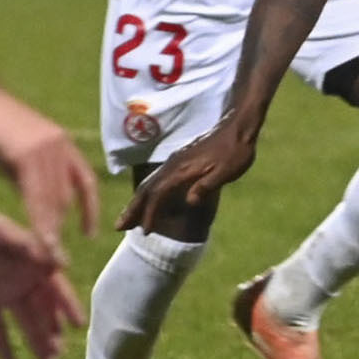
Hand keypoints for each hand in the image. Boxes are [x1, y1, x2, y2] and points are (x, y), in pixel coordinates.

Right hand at [0, 84, 98, 250]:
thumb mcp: (16, 153)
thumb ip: (29, 177)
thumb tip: (37, 206)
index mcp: (63, 144)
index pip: (85, 182)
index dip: (89, 209)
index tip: (90, 234)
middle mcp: (61, 146)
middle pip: (68, 196)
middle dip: (62, 227)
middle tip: (57, 257)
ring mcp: (47, 148)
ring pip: (54, 198)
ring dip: (51, 229)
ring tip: (49, 256)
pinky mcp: (28, 151)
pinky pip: (36, 192)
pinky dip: (38, 217)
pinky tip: (38, 235)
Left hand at [0, 187, 84, 358]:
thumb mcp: (4, 232)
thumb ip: (31, 247)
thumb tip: (62, 263)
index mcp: (34, 262)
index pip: (57, 289)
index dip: (68, 307)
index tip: (80, 325)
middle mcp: (24, 280)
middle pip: (43, 312)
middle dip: (52, 333)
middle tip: (60, 356)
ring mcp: (5, 292)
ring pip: (25, 323)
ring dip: (36, 342)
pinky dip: (3, 346)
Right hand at [118, 119, 256, 234]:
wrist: (239, 128)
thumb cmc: (236, 151)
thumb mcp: (226, 172)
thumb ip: (207, 186)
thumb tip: (189, 201)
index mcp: (183, 169)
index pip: (159, 194)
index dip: (151, 213)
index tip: (145, 231)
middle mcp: (174, 165)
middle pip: (147, 188)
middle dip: (133, 208)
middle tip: (119, 227)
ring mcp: (176, 161)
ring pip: (150, 182)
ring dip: (137, 201)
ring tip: (127, 217)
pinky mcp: (180, 159)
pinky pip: (157, 178)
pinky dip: (148, 191)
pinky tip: (148, 198)